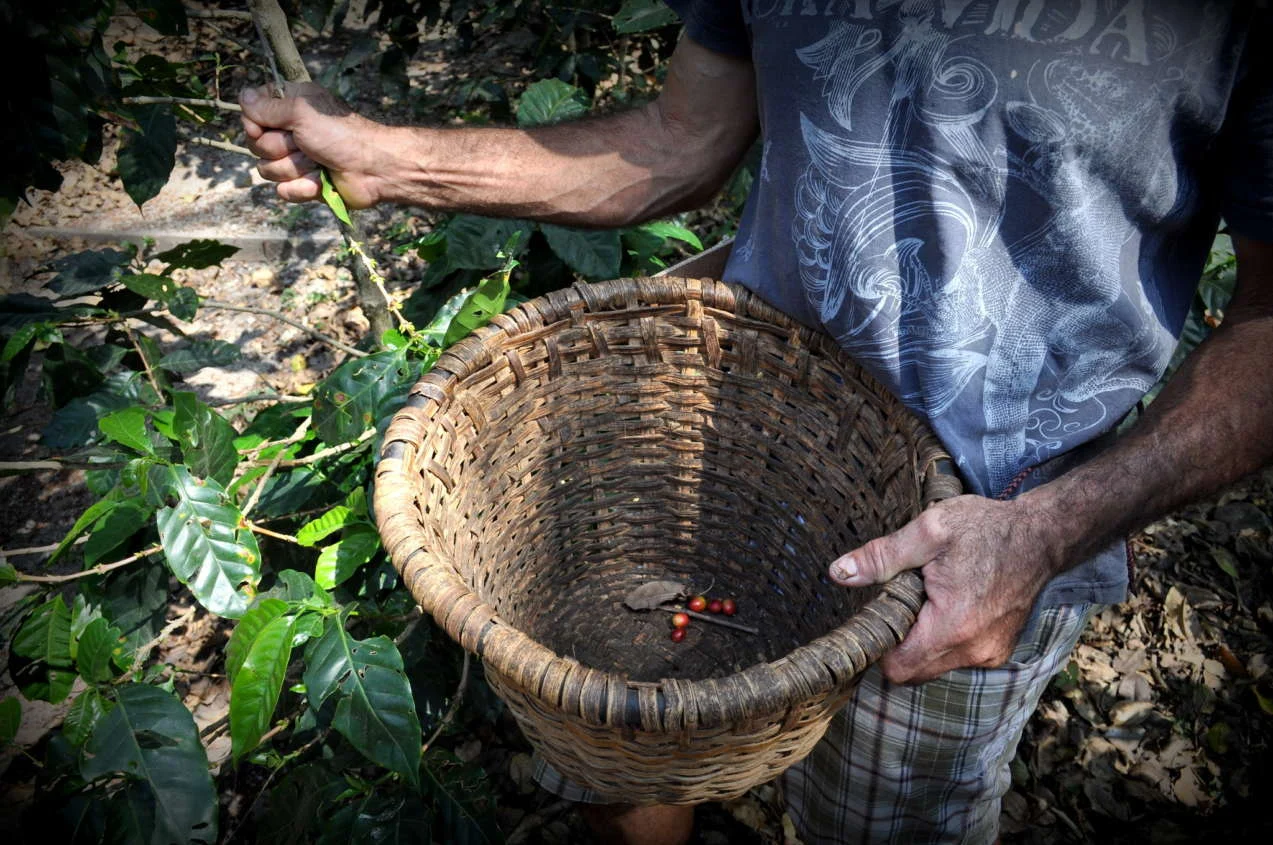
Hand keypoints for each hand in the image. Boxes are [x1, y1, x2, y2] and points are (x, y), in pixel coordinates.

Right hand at [238, 83, 385, 207]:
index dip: (254, 124)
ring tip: (317, 163)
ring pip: (268, 170)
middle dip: (279, 148)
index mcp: (289, 107)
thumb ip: (268, 107)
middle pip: (256, 145)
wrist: (373, 169)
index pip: (251, 113)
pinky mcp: (304, 184)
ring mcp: (296, 160)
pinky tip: (319, 182)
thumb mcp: (301, 112)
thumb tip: (242, 96)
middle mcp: (290, 132)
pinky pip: (283, 191)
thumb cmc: (341, 135)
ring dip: (294, 168)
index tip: (266, 127)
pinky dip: (302, 188)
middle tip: (303, 145)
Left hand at [827, 494, 1062, 683]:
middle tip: (900, 601)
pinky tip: (948, 605)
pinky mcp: (998, 650)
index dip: (878, 648)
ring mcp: (990, 654)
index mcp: (953, 626)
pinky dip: (943, 640)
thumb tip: (839, 573)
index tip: (875, 618)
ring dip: (920, 642)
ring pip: (934, 666)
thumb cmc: (986, 529)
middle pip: (913, 672)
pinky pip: (956, 658)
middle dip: (897, 644)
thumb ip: (882, 556)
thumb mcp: (929, 531)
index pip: (897, 668)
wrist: (1041, 535)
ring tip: (927, 599)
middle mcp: (974, 651)